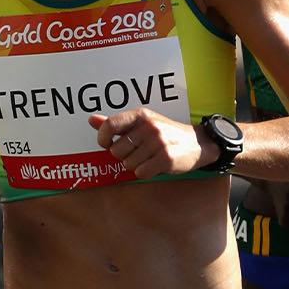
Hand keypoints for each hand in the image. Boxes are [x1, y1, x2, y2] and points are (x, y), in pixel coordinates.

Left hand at [89, 109, 207, 177]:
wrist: (198, 143)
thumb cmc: (165, 133)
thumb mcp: (142, 123)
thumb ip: (116, 124)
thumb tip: (91, 119)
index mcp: (141, 115)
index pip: (110, 124)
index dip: (102, 137)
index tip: (106, 143)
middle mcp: (148, 126)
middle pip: (116, 150)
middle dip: (124, 155)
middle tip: (138, 152)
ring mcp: (158, 142)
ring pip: (128, 164)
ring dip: (136, 165)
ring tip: (149, 157)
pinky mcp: (166, 158)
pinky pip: (141, 173)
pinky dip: (145, 172)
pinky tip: (155, 165)